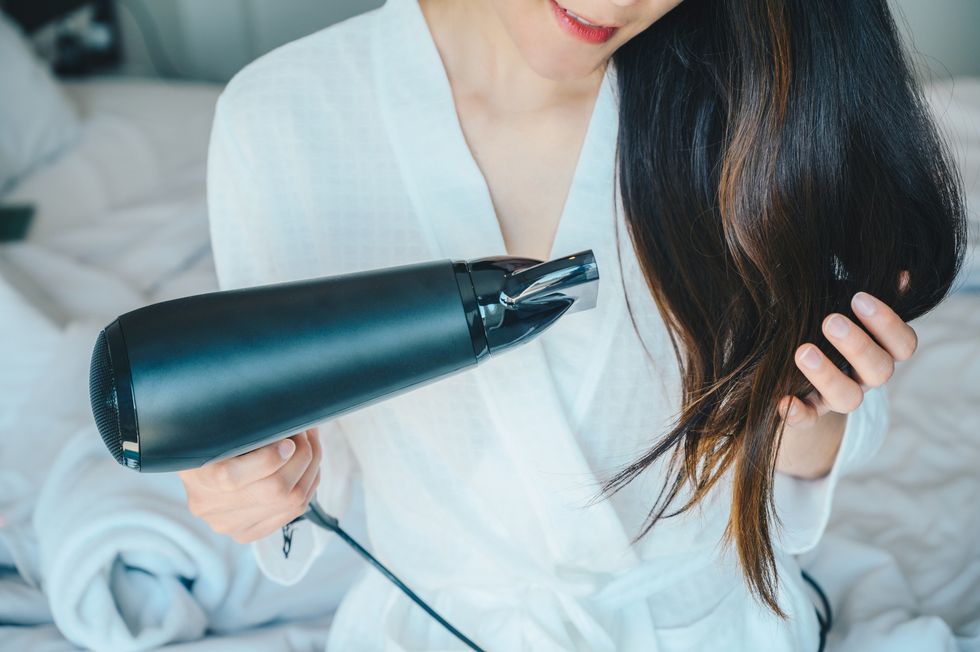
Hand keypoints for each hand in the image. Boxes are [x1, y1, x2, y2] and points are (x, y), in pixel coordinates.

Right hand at [178, 428, 321, 543]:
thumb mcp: (219, 429)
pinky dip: (308, 487)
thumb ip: (248, 429)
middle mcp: (213, 508)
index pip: (234, 478)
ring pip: (292, 503)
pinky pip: (292, 512)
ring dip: (311, 469)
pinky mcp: (247, 532)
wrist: (197, 470)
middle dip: (302, 457)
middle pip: (274, 491)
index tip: (288, 437)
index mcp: (200, 478)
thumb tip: (286, 422)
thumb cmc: (211, 440)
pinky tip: (308, 468)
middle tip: (306, 433)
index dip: (270, 457)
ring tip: (311, 445)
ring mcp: (230, 524)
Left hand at [779, 273, 915, 426]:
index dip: (887, 323)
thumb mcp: (845, 300)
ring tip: (802, 351)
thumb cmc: (827, 318)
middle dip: (857, 345)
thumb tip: (902, 274)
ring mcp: (838, 396)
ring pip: (848, 398)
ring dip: (827, 375)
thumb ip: (872, 288)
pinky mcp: (810, 410)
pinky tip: (783, 401)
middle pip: (879, 371)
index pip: (903, 344)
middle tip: (830, 320)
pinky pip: (808, 420)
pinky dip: (798, 414)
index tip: (859, 297)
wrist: (795, 350)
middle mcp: (866, 377)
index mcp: (882, 349)